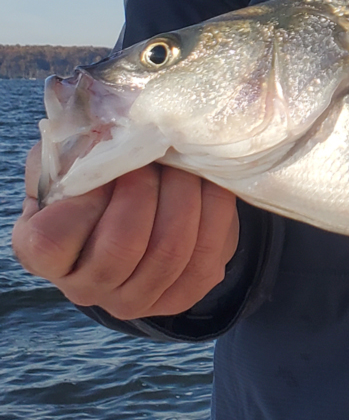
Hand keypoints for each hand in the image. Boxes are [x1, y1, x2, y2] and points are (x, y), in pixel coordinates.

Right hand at [12, 142, 238, 319]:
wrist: (146, 206)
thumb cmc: (100, 177)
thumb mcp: (75, 157)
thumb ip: (78, 151)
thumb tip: (108, 139)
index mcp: (42, 254)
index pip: (54, 239)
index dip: (88, 198)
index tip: (113, 163)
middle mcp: (83, 288)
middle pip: (123, 245)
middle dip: (148, 188)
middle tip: (158, 153)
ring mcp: (131, 301)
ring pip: (169, 252)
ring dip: (186, 196)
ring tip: (186, 163)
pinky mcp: (178, 298)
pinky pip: (204, 258)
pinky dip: (213, 214)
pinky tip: (210, 184)